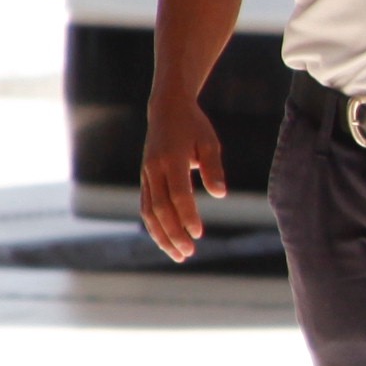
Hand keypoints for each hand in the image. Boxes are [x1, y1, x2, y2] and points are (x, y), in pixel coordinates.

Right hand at [139, 96, 222, 260]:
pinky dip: (155, 226)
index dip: (187, 216)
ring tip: (178, 255)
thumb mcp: (209, 142)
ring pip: (149, 212)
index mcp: (172, 159)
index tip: (198, 234)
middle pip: (161, 208)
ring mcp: (146, 175)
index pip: (178, 194)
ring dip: (162, 236)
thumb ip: (213, 168)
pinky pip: (147, 207)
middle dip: (174, 233)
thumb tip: (220, 194)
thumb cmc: (194, 126)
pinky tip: (167, 241)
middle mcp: (154, 169)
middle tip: (189, 253)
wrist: (166, 109)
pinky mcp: (145, 179)